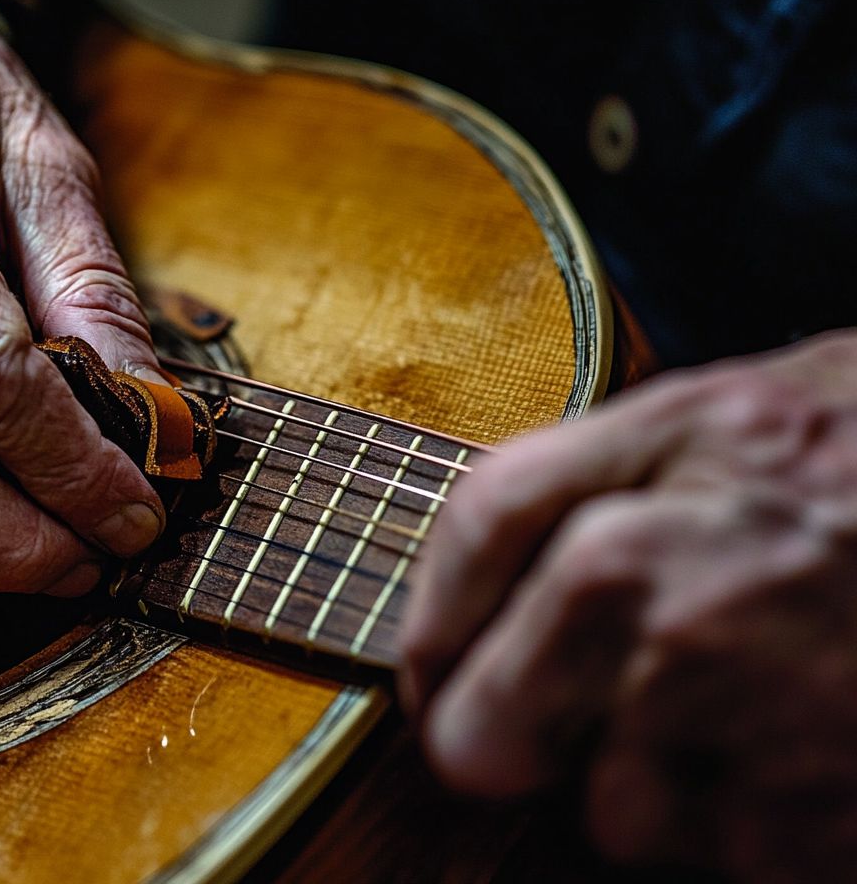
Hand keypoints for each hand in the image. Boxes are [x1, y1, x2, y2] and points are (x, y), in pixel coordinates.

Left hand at [399, 330, 856, 879]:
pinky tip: (813, 752)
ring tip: (746, 710)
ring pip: (612, 817)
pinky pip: (722, 861)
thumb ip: (589, 470)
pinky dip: (751, 831)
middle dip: (504, 735)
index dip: (427, 624)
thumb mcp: (736, 406)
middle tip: (554, 720)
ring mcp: (750, 721)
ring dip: (652, 785)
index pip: (467, 549)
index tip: (434, 669)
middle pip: (483, 734)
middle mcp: (672, 599)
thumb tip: (473, 572)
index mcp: (650, 475)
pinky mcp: (826, 825)